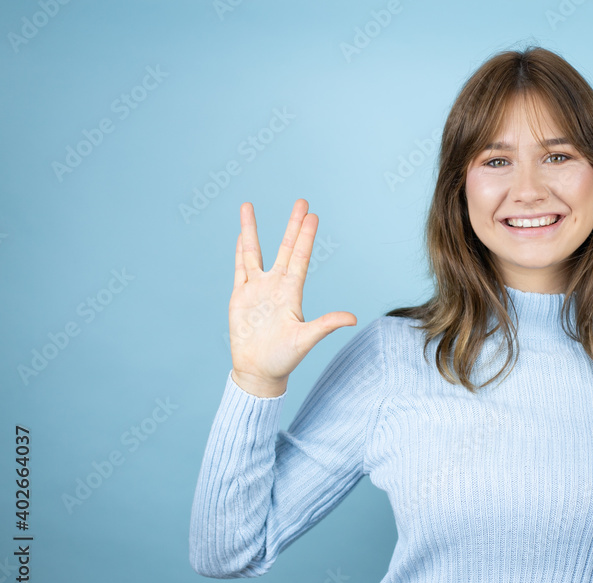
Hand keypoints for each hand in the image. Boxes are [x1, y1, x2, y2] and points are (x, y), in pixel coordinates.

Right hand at [229, 199, 356, 396]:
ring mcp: (257, 289)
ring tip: (248, 205)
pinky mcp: (239, 297)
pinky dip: (239, 250)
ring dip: (251, 229)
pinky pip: (239, 268)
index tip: (312, 215)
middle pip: (285, 248)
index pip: (300, 257)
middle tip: (301, 201)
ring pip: (253, 252)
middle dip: (292, 225)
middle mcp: (275, 286)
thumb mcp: (306, 339)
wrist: (259, 372)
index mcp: (292, 292)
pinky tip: (241, 235)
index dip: (305, 236)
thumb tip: (352, 318)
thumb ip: (326, 324)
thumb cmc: (284, 359)